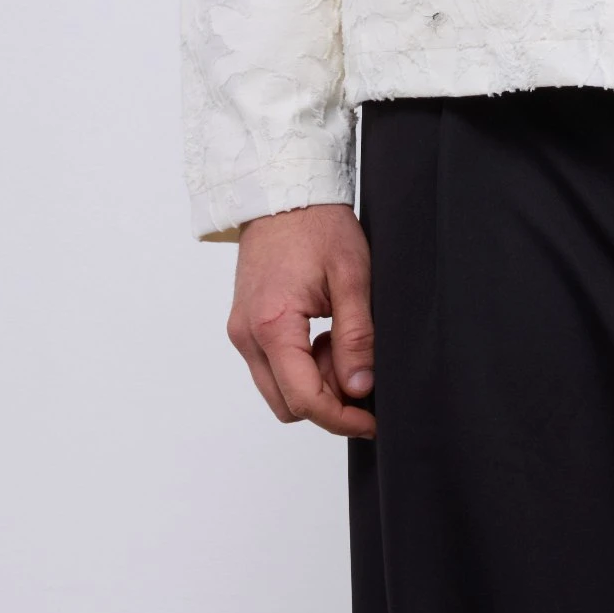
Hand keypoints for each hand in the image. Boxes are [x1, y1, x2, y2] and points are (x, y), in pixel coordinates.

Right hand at [226, 202, 375, 439]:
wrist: (283, 191)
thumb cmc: (317, 225)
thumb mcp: (351, 276)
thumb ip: (357, 336)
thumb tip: (361, 387)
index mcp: (272, 325)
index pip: (304, 399)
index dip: (341, 418)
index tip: (372, 421)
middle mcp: (247, 336)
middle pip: (286, 404)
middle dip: (328, 401)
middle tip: (360, 370)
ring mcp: (241, 332)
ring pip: (278, 389)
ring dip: (314, 382)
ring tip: (342, 342)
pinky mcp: (244, 325)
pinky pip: (272, 367)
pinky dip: (300, 365)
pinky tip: (324, 334)